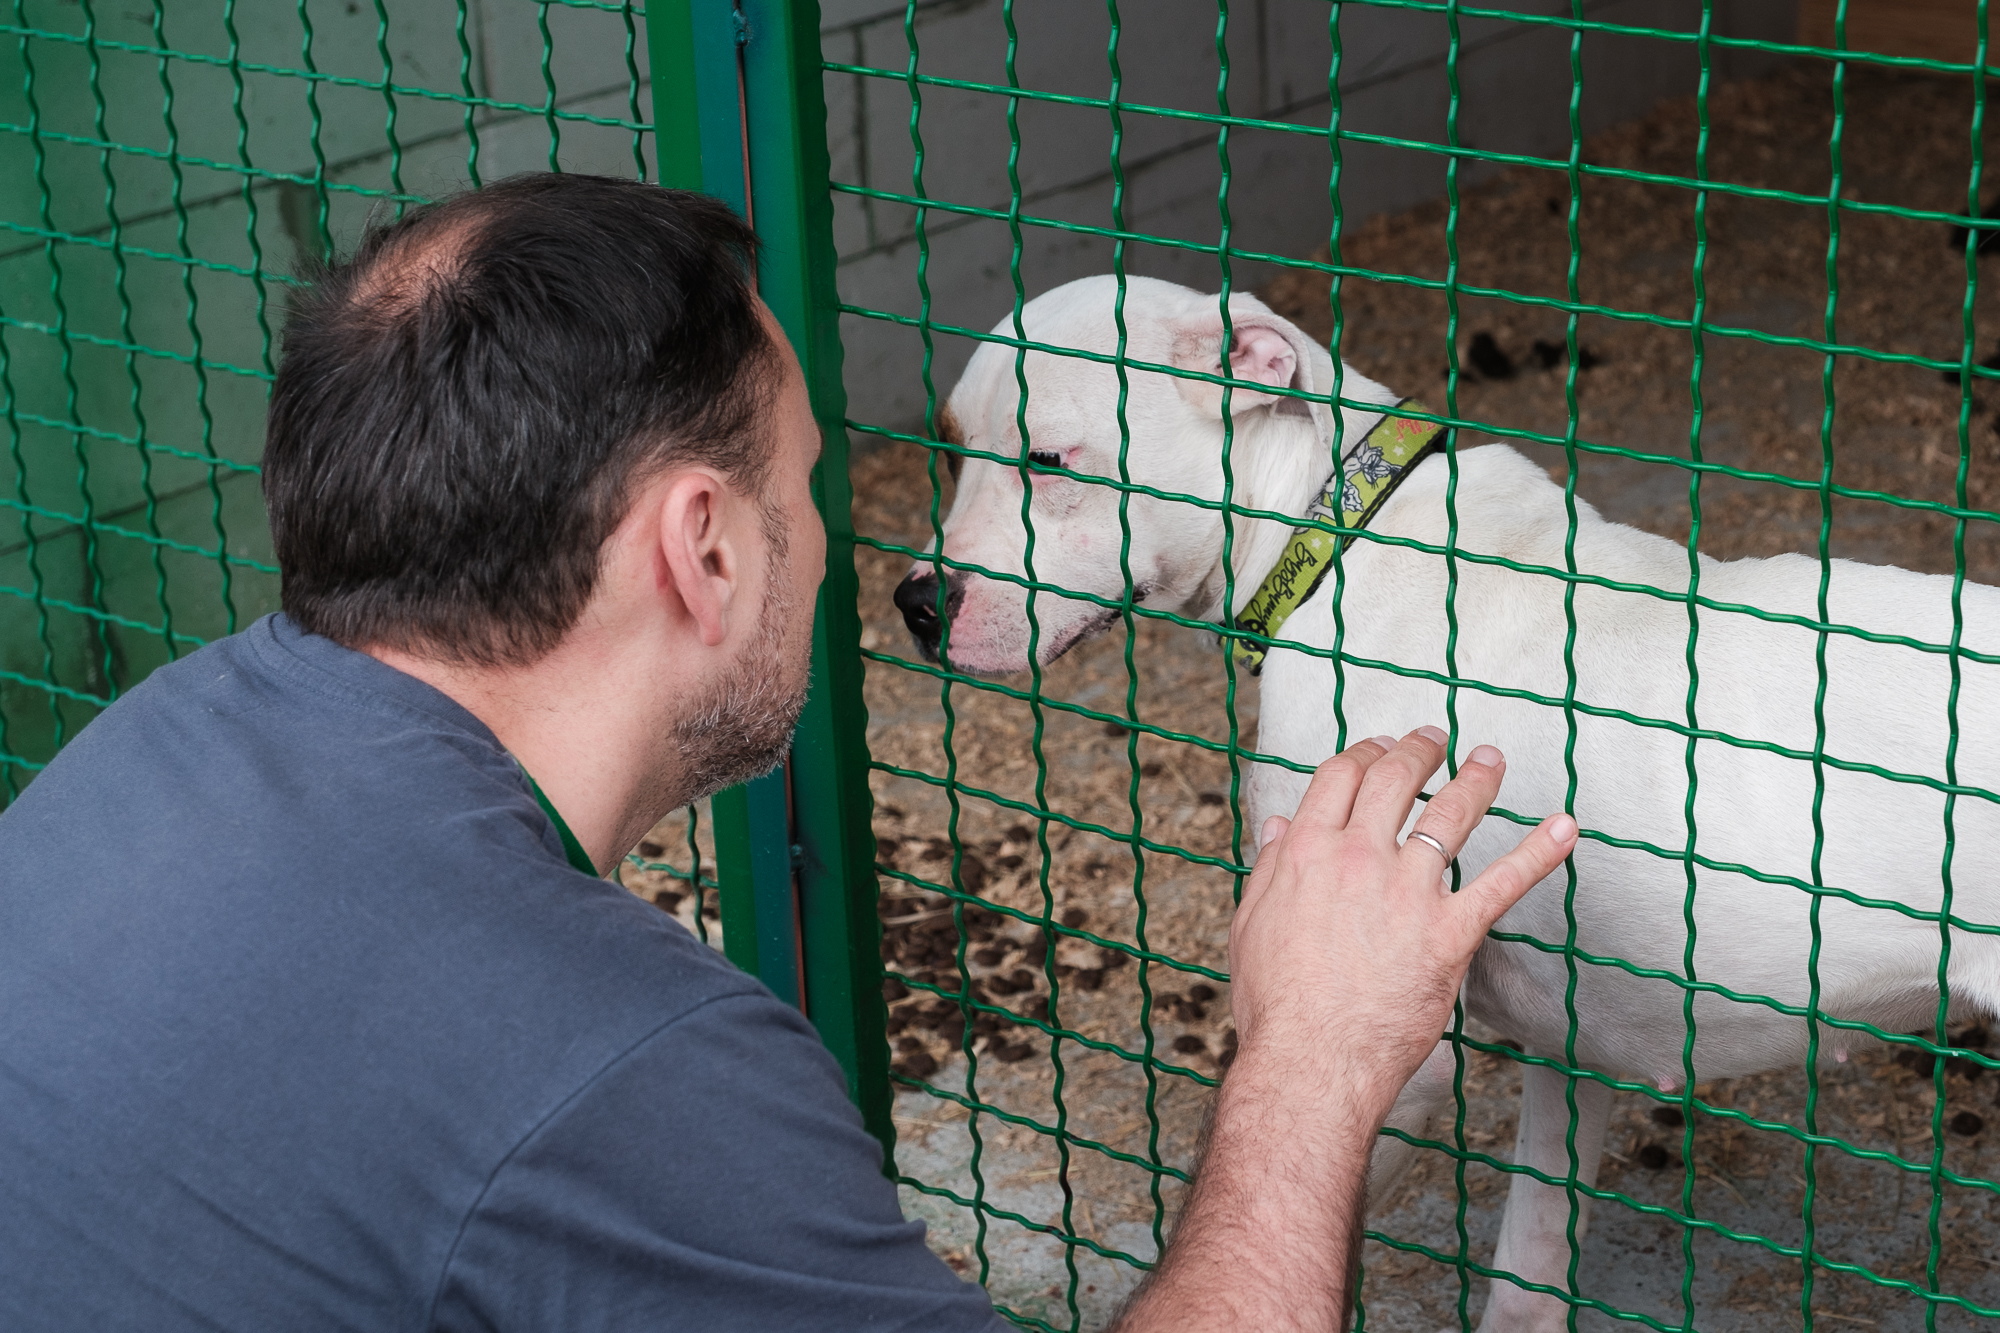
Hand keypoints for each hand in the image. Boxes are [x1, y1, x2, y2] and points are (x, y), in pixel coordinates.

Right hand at [1228, 726, 1577, 1120]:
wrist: (1311, 1060)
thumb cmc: (1276, 1002)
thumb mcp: (1252, 924)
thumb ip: (1270, 869)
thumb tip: (1280, 828)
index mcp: (1307, 851)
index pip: (1340, 777)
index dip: (1363, 753)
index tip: (1378, 748)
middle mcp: (1359, 858)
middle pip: (1395, 780)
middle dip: (1419, 751)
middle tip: (1436, 739)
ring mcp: (1409, 892)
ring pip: (1450, 814)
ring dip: (1476, 778)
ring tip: (1489, 759)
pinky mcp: (1450, 932)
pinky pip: (1503, 882)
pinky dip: (1538, 852)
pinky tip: (1564, 829)